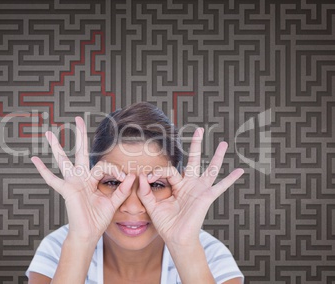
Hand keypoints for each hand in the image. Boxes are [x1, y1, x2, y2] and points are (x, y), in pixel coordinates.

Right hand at [31, 117, 134, 243]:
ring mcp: (72, 183)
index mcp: (91, 180)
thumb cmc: (98, 219)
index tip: (126, 179)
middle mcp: (80, 178)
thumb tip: (132, 176)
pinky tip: (34, 159)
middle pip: (80, 152)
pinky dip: (43, 170)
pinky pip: (52, 179)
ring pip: (63, 161)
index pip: (103, 166)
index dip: (116, 171)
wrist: (88, 234)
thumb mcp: (113, 203)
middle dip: (80, 135)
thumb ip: (122, 190)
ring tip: (48, 132)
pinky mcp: (67, 191)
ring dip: (56, 146)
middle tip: (78, 119)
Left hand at [137, 128, 243, 245]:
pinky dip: (230, 179)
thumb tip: (141, 176)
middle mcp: (190, 184)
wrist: (176, 239)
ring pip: (210, 169)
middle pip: (194, 160)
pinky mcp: (206, 197)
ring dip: (217, 156)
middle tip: (199, 130)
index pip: (168, 170)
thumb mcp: (152, 206)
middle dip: (196, 145)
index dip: (157, 172)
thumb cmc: (165, 223)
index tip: (148, 178)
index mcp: (177, 185)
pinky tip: (240, 171)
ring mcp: (200, 190)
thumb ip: (145, 192)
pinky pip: (220, 187)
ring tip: (224, 143)